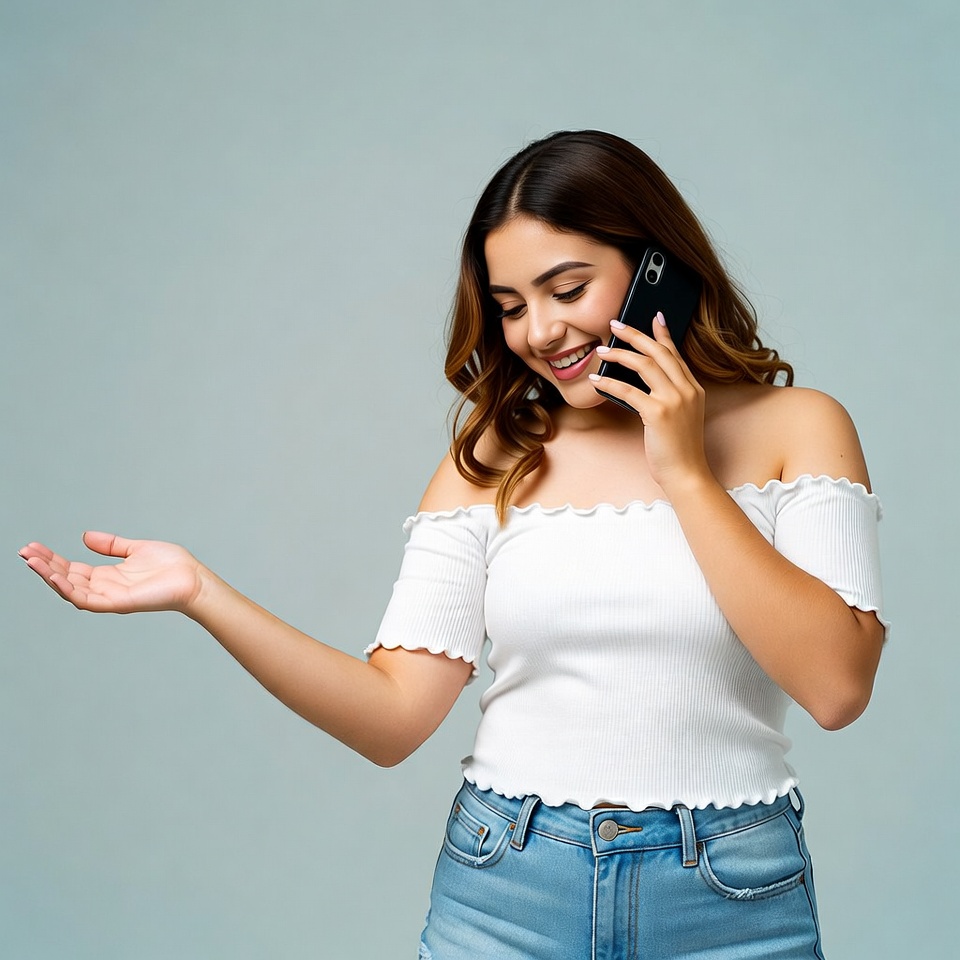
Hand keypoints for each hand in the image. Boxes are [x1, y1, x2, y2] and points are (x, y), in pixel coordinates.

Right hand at [19, 532, 203, 614]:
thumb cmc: (171, 566)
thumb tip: (85, 536)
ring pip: (71, 590)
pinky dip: (69, 589)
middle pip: (66, 579)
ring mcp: (110, 597)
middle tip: (24, 552)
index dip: (51, 559)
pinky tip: (55, 576)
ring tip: (32, 561)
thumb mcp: (136, 548)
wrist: (194, 579)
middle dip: (44, 566)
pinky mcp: (119, 603)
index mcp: (108, 576)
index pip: (71, 569)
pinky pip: (87, 600)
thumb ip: (112, 545)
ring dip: (50, 576)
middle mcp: (105, 588)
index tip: (32, 547)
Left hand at [590, 312, 711, 492]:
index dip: (663, 334)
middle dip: (635, 335)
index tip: (654, 317)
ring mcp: (674, 400)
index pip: (675, 354)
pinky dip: (609, 383)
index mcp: (693, 389)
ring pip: (644, 364)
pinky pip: (628, 390)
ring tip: (602, 351)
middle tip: (616, 324)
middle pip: (659, 352)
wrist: (686, 474)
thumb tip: (641, 384)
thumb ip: (668, 398)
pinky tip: (596, 381)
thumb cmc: (679, 450)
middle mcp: (686, 390)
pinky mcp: (658, 413)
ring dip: (620, 354)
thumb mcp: (679, 418)